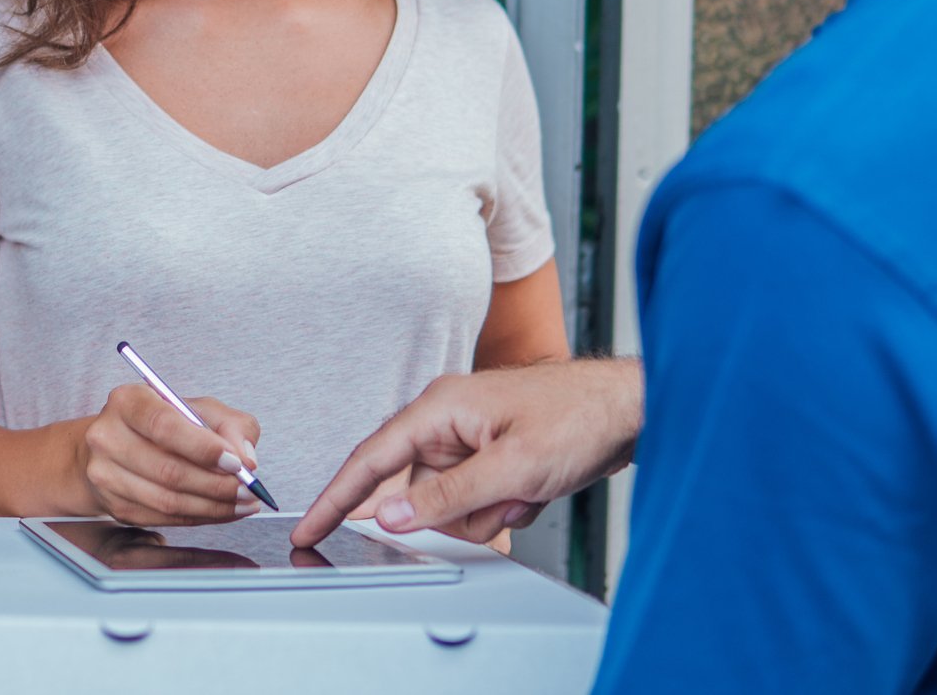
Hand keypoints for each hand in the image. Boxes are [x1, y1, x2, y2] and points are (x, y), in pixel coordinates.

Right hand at [76, 384, 262, 525]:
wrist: (116, 446)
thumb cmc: (162, 423)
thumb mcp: (198, 408)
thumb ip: (230, 424)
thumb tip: (245, 458)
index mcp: (128, 402)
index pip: (164, 426)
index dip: (203, 448)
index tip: (236, 463)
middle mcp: (108, 437)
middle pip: (168, 470)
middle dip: (217, 485)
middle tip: (249, 489)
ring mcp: (106, 475)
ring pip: (168, 501)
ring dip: (213, 507)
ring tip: (243, 502)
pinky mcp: (115, 506)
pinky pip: (164, 518)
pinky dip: (200, 518)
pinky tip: (222, 510)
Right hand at [292, 358, 642, 547]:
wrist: (627, 410)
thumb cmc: (577, 417)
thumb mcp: (510, 468)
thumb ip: (444, 496)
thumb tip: (389, 516)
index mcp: (438, 409)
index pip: (370, 459)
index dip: (335, 498)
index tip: (308, 528)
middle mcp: (445, 421)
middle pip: (417, 491)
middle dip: (459, 510)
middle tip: (505, 498)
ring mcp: (467, 440)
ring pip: (449, 505)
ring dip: (489, 511)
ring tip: (527, 489)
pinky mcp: (487, 456)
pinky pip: (475, 502)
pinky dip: (504, 507)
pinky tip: (534, 490)